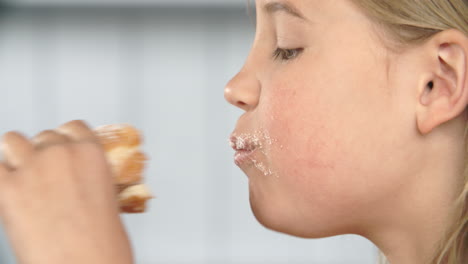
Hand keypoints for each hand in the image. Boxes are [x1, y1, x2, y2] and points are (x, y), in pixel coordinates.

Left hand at [0, 120, 133, 263]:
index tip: (62, 148)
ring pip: (12, 141)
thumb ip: (91, 179)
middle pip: (44, 136)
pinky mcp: (6, 189)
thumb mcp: (108, 201)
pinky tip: (7, 188)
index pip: (73, 127)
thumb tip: (78, 179)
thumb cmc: (101, 244)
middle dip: (42, 154)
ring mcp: (32, 168)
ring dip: (16, 156)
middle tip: (43, 176)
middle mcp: (61, 154)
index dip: (65, 139)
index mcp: (91, 154)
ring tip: (20, 176)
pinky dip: (0, 176)